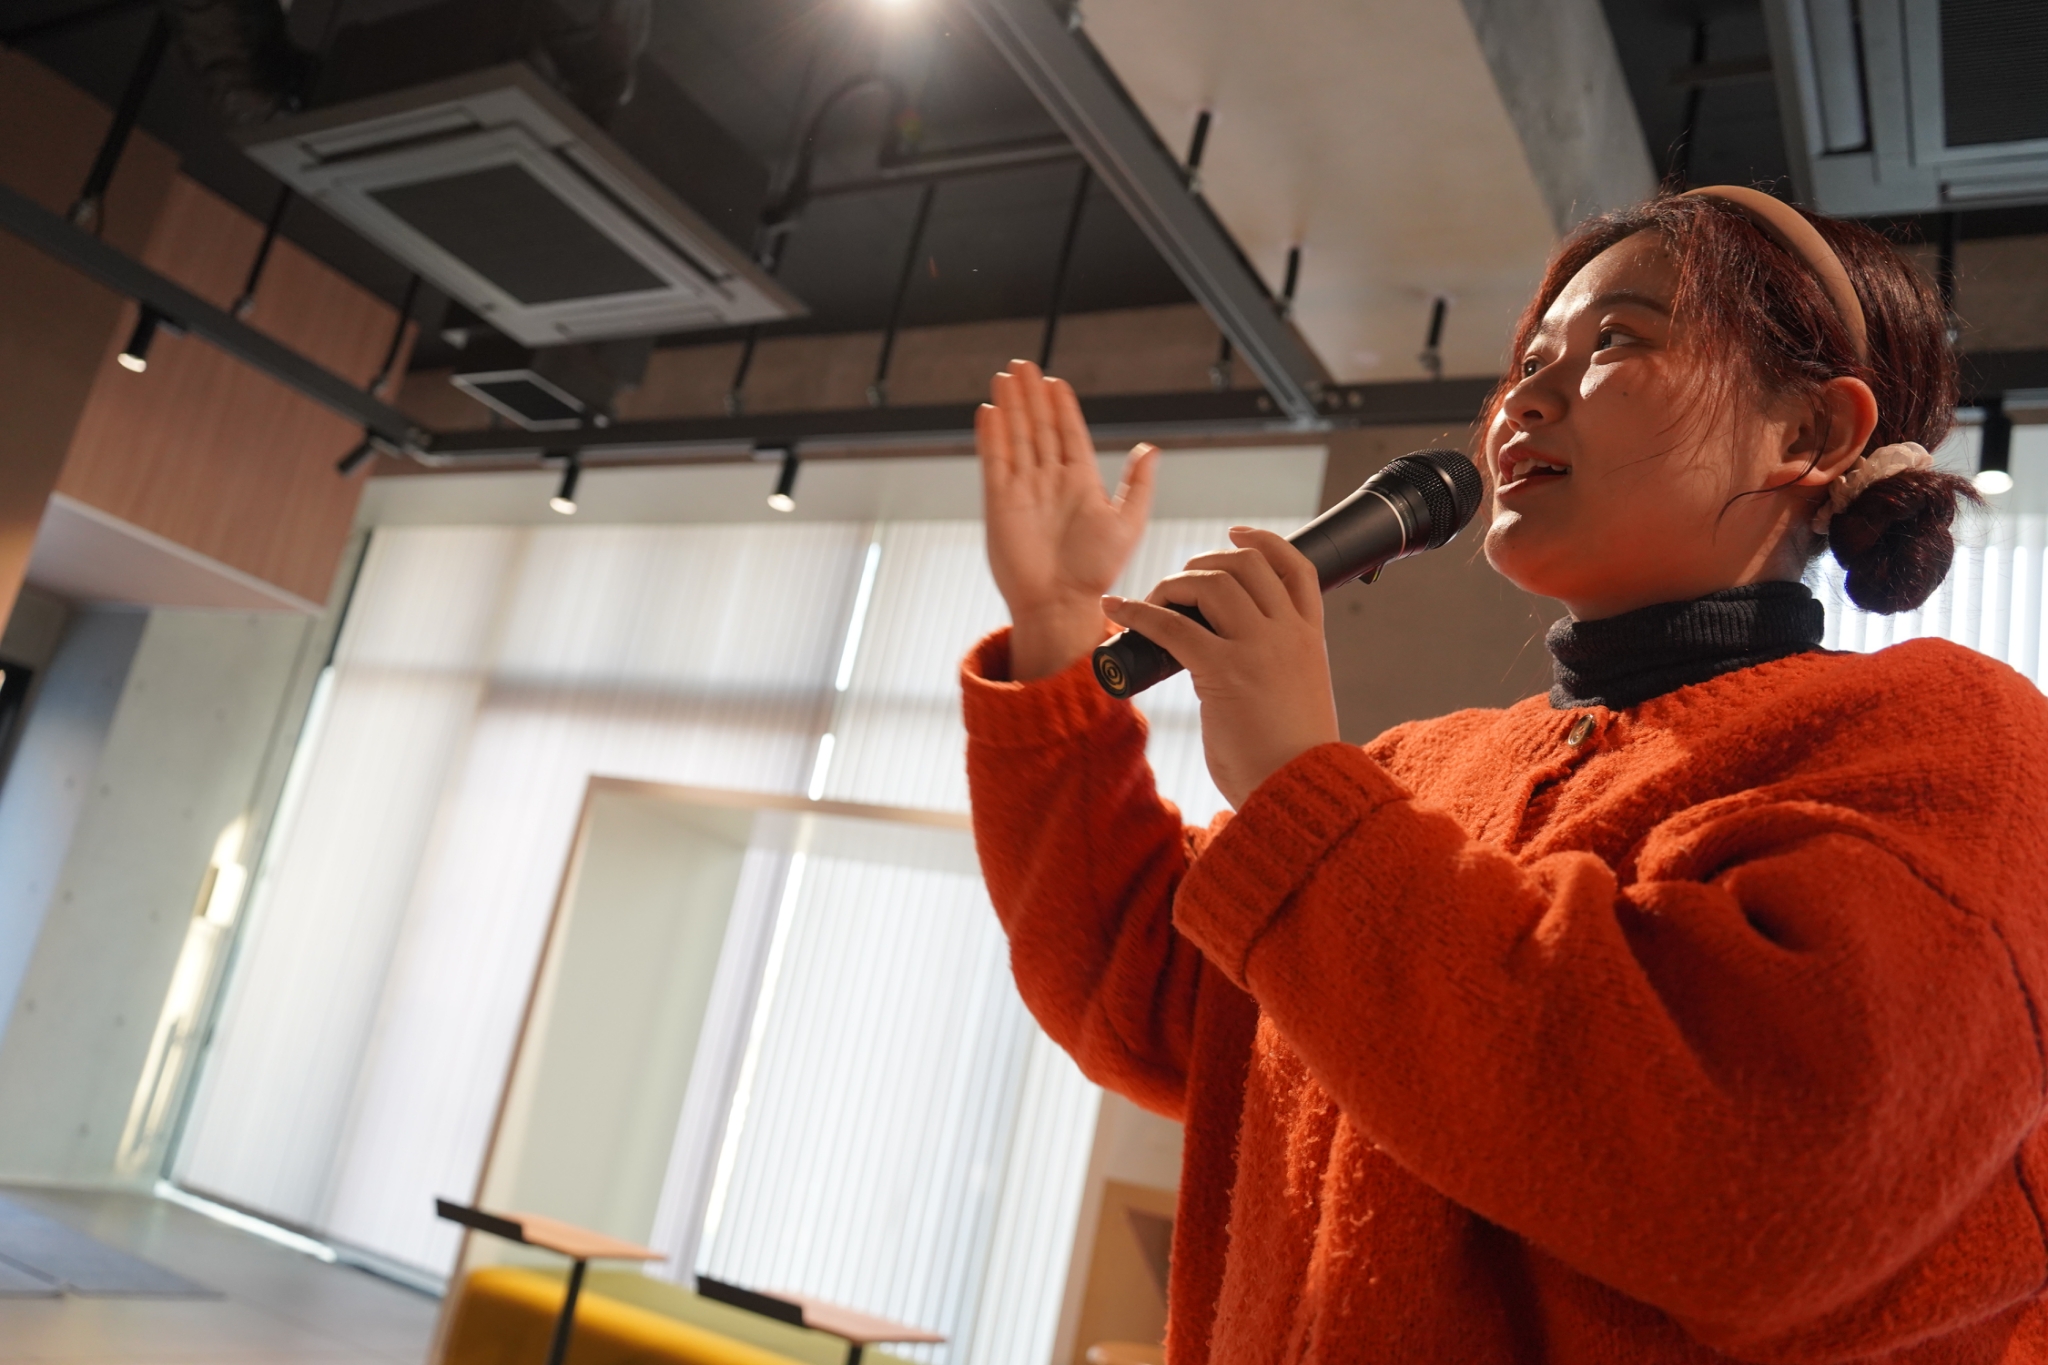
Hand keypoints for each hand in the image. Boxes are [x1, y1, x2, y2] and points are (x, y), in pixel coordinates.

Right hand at [977, 359, 1156, 679]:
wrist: (1060, 602)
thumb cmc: (1096, 570)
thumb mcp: (1128, 524)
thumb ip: (1138, 485)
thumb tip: (1150, 448)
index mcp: (1081, 481)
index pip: (1069, 433)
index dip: (1061, 406)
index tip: (1055, 381)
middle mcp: (1050, 480)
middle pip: (1038, 427)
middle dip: (1031, 395)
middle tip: (1022, 364)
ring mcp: (1023, 489)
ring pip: (1015, 437)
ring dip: (1010, 406)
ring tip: (1004, 376)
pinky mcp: (999, 502)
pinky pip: (994, 462)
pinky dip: (990, 436)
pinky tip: (988, 411)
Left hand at [1103, 528, 1339, 807]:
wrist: (1300, 792)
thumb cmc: (1289, 758)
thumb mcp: (1294, 695)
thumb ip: (1273, 670)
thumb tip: (1226, 664)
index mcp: (1310, 638)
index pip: (1295, 567)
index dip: (1263, 542)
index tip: (1235, 534)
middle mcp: (1288, 634)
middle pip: (1245, 566)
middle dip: (1204, 563)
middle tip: (1177, 582)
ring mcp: (1259, 650)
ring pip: (1211, 584)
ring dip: (1173, 584)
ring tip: (1151, 600)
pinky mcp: (1224, 672)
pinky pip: (1173, 626)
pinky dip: (1139, 612)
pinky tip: (1118, 610)